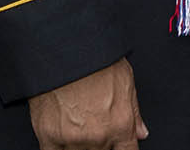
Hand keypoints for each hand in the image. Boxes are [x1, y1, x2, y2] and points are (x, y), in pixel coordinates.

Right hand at [28, 57, 146, 149]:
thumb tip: (141, 132)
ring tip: (77, 124)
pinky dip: (58, 149)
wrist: (64, 48)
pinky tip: (61, 137)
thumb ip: (134, 112)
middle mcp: (98, 136)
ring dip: (80, 144)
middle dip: (101, 142)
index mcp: (121, 124)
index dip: (122, 148)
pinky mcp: (48, 136)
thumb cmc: (95, 58)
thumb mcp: (125, 80)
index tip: (117, 144)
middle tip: (93, 124)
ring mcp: (73, 139)